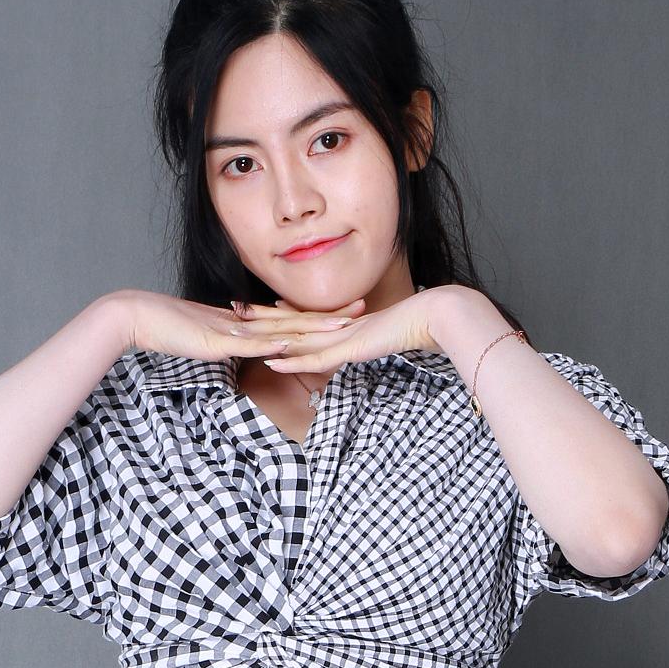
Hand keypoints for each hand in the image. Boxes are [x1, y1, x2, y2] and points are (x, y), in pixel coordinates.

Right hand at [110, 288, 364, 362]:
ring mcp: (231, 331)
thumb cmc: (166, 330)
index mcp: (243, 323)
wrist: (137, 317)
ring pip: (279, 329)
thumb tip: (242, 353)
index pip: (287, 319)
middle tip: (361, 309)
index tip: (344, 312)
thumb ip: (226, 346)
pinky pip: (247, 343)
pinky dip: (269, 343)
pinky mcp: (215, 341)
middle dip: (327, 316)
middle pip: (293, 319)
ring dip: (310, 327)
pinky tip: (290, 342)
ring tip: (340, 325)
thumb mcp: (205, 342)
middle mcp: (243, 323)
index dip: (316, 316)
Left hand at [248, 282, 503, 377]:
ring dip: (266, 336)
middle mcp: (337, 327)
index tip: (258, 307)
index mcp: (344, 323)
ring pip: (296, 337)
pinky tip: (270, 359)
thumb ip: (373, 340)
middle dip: (261, 317)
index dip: (280, 313)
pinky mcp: (349, 349)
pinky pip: (314, 358)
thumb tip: (368, 342)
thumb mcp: (387, 335)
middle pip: (292, 322)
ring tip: (238, 331)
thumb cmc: (418, 324)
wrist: (434, 316)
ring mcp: (342, 337)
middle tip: (234, 308)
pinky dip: (292, 359)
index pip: (305, 318)